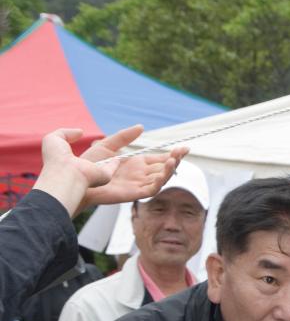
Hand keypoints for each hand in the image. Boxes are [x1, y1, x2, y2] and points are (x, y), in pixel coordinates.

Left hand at [31, 126, 187, 215]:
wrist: (74, 177)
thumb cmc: (85, 163)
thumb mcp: (106, 144)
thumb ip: (124, 137)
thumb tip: (141, 127)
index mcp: (134, 164)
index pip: (158, 160)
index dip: (170, 154)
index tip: (182, 147)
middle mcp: (139, 175)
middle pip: (163, 168)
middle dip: (176, 160)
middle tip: (185, 150)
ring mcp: (137, 184)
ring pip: (161, 178)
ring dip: (171, 169)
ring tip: (175, 158)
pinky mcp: (134, 193)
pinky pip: (153, 188)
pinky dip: (162, 179)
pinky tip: (166, 167)